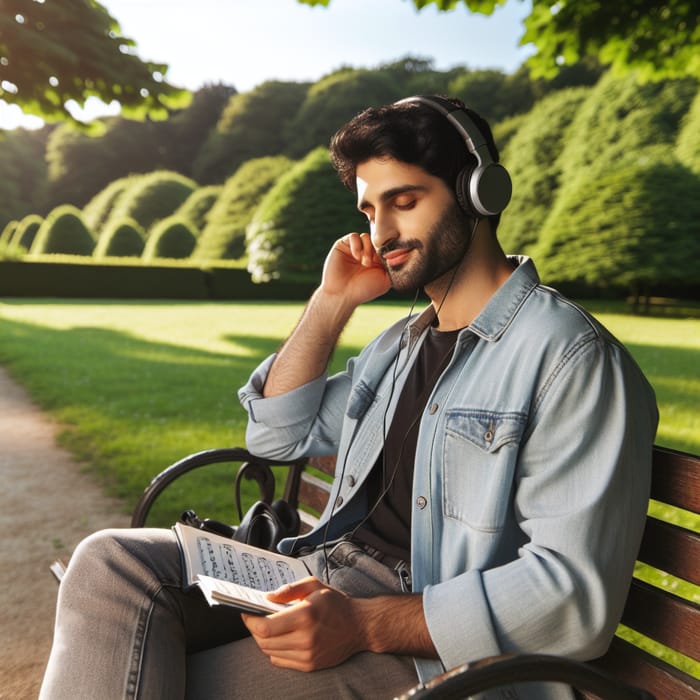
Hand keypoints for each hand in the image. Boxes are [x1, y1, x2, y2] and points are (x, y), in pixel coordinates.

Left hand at [241, 577, 363, 670]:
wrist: (359, 626)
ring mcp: (307, 655)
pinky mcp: (309, 665)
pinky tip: (280, 637)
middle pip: (264, 641)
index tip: (246, 611)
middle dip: (254, 629)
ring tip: (268, 626)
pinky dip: (274, 650)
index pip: (265, 627)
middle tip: (255, 617)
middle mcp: (305, 638)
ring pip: (270, 652)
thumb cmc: (335, 603)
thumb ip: (289, 590)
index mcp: (305, 615)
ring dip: (263, 639)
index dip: (250, 621)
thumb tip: (267, 598)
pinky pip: (280, 661)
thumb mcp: (313, 585)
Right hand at [320, 232, 390, 305]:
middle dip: (378, 249)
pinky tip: (357, 257)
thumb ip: (394, 267)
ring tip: (365, 262)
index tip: (387, 260)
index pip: (386, 247)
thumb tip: (403, 254)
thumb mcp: (386, 281)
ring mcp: (355, 249)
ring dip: (368, 248)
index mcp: (377, 261)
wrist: (341, 294)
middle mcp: (366, 254)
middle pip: (377, 240)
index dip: (388, 250)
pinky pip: (354, 236)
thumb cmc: (363, 290)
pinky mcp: (343, 245)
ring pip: (366, 237)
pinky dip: (357, 245)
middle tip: (375, 262)